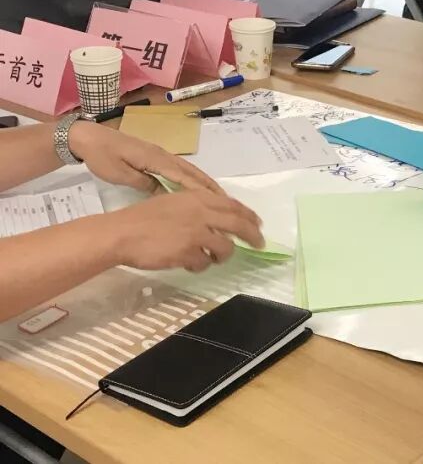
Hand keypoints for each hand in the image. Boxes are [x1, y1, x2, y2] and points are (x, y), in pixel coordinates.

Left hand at [69, 122, 226, 195]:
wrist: (89, 137)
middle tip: (226, 200)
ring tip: (217, 195)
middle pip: (191, 171)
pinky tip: (195, 186)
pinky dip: (191, 177)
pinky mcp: (154, 155)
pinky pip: (179, 167)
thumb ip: (143, 183)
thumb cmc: (102, 157)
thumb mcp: (119, 174)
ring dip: (203, 181)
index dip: (200, 189)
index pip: (183, 175)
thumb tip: (163, 193)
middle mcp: (162, 154)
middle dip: (209, 185)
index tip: (216, 201)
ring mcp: (159, 153)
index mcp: (155, 159)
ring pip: (187, 169)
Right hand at [106, 187, 263, 272]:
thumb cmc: (143, 218)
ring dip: (222, 255)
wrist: (122, 233)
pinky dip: (200, 265)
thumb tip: (220, 217)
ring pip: (225, 248)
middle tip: (259, 244)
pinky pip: (204, 263)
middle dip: (252, 236)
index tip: (258, 223)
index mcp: (198, 198)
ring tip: (212, 258)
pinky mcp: (189, 252)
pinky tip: (189, 263)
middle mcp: (202, 213)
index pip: (233, 205)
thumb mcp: (174, 202)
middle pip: (239, 225)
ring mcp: (197, 233)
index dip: (249, 215)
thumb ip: (198, 207)